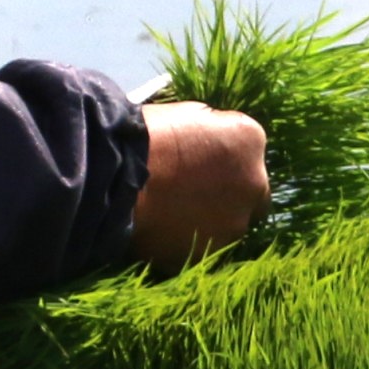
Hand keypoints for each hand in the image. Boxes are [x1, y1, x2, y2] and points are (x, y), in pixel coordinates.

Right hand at [130, 101, 268, 269]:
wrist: (113, 177)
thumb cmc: (147, 137)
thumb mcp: (188, 114)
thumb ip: (213, 132)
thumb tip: (214, 142)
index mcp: (250, 140)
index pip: (249, 152)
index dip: (224, 158)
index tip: (200, 160)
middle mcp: (254, 184)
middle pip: (249, 194)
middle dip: (229, 193)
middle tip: (193, 191)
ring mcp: (234, 224)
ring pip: (229, 225)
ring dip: (210, 220)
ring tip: (173, 213)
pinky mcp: (210, 254)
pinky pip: (203, 248)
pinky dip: (189, 241)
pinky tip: (163, 231)